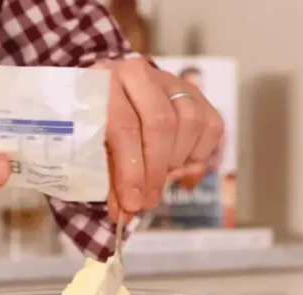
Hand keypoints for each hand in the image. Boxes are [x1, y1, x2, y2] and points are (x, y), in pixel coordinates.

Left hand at [98, 58, 224, 220]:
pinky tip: (178, 162)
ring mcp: (172, 81)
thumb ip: (108, 176)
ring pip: (190, 122)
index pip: (124, 126)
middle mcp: (140, 73)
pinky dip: (197, 154)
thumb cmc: (99, 125)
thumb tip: (123, 214)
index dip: (131, 170)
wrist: (113, 96)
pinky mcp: (197, 94)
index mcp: (104, 80)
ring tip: (159, 176)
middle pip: (160, 123)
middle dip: (156, 170)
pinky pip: (210, 128)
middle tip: (148, 200)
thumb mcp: (92, 147)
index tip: (132, 203)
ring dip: (176, 160)